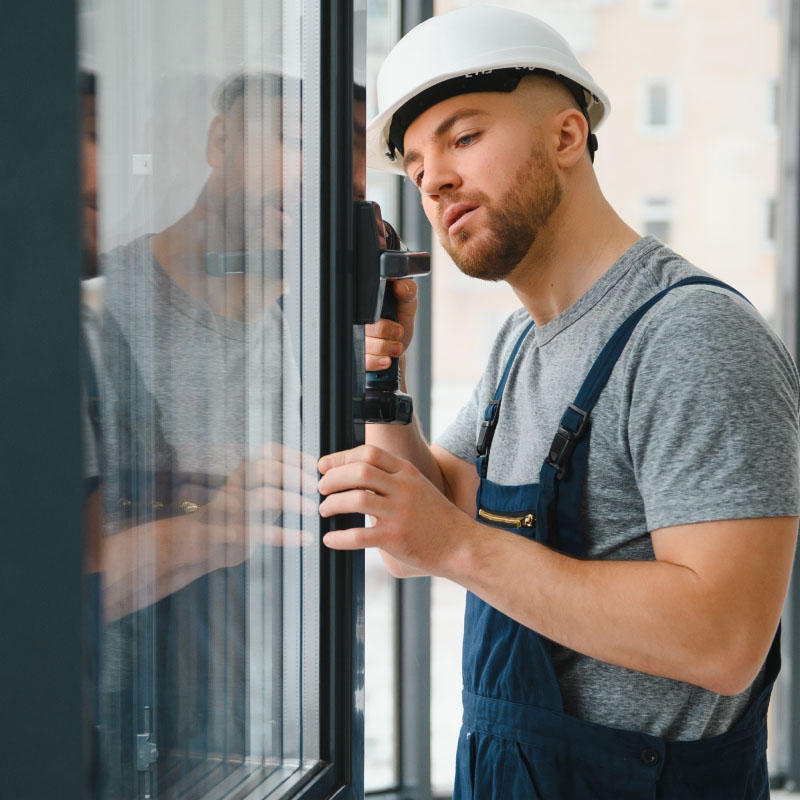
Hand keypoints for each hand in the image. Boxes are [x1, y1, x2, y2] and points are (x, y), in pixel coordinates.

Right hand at [197, 443, 317, 568]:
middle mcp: (236, 486)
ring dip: (291, 501)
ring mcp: (233, 509)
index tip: (313, 465)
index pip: (267, 452)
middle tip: (313, 487)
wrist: (198, 541)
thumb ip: (274, 481)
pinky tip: (305, 538)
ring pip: (263, 497)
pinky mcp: (233, 534)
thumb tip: (312, 470)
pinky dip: (287, 536)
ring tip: (311, 509)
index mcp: (242, 472)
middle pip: (265, 469)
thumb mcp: (251, 492)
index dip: (292, 455)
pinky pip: (263, 532)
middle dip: (292, 475)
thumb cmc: (236, 514)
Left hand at [317, 444, 472, 575]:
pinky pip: (359, 535)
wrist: (461, 545)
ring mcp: (399, 513)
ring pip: (356, 499)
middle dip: (333, 478)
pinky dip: (339, 537)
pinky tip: (330, 539)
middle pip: (359, 471)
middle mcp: (403, 489)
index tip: (325, 466)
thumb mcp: (418, 487)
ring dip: (333, 504)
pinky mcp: (395, 538)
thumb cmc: (436, 517)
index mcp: (407, 472)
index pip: (369, 453)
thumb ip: (392, 479)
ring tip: (325, 510)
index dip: (342, 458)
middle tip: (322, 488)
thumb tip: (355, 475)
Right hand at [364, 279, 417, 371]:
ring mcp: (354, 340)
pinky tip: (386, 360)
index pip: (363, 305)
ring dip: (386, 348)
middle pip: (364, 326)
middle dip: (386, 332)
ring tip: (396, 347)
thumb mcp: (407, 305)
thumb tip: (400, 285)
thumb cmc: (400, 324)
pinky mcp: (356, 358)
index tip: (396, 322)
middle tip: (399, 333)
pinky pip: (364, 360)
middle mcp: (356, 322)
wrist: (397, 351)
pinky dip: (379, 361)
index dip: (380, 314)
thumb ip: (408, 292)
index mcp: (366, 306)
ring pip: (365, 344)